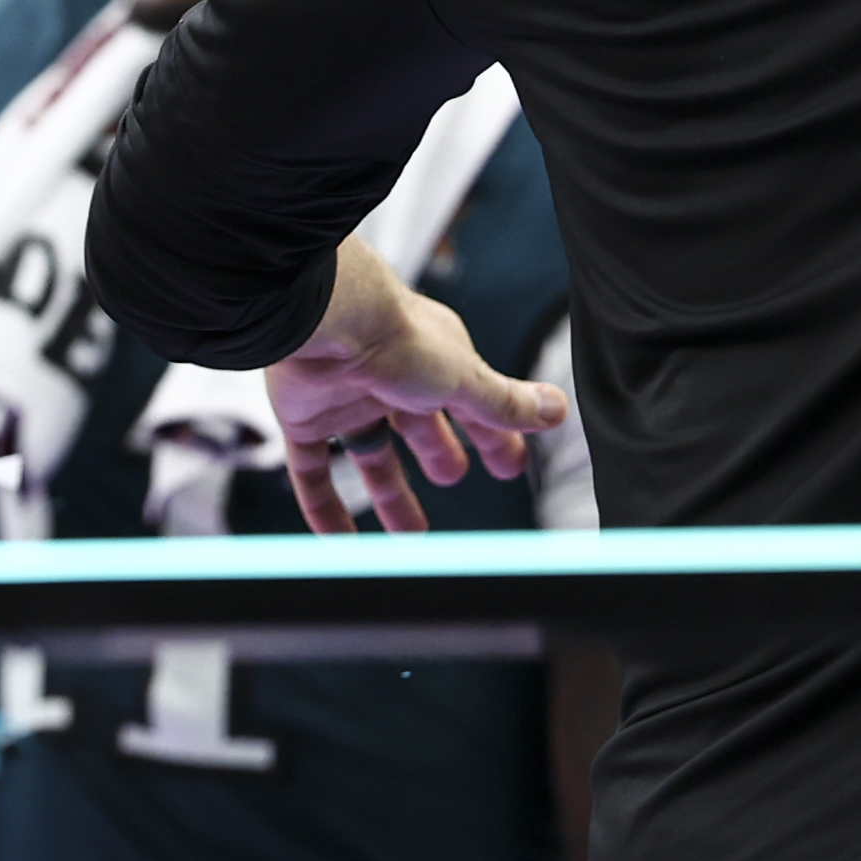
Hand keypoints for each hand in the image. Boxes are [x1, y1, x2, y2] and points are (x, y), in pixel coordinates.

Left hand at [266, 239, 566, 536]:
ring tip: (411, 534)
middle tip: (452, 478)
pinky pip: (312, 471)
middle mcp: (389, 380)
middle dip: (438, 452)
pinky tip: (338, 540)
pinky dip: (325, 506)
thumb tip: (557, 409)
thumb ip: (506, 402)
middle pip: (417, 426)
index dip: (491, 436)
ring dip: (390, 495)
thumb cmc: (398, 339)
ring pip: (369, 454)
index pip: (470, 406)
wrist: (325, 321)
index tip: (509, 465)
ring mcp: (345, 399)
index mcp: (434, 364)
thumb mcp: (466, 379)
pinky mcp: (304, 419)